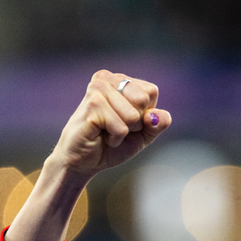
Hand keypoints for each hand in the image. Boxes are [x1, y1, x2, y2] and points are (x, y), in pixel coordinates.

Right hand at [50, 70, 171, 177]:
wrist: (83, 161)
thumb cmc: (111, 145)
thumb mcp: (142, 135)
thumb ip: (157, 124)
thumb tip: (157, 116)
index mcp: (120, 80)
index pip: (151, 91)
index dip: (145, 114)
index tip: (128, 123)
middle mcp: (108, 79)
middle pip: (143, 100)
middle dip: (135, 123)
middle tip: (116, 127)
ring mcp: (98, 89)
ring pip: (133, 116)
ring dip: (123, 132)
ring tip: (107, 132)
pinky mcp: (92, 105)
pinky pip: (121, 128)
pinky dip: (115, 139)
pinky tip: (101, 136)